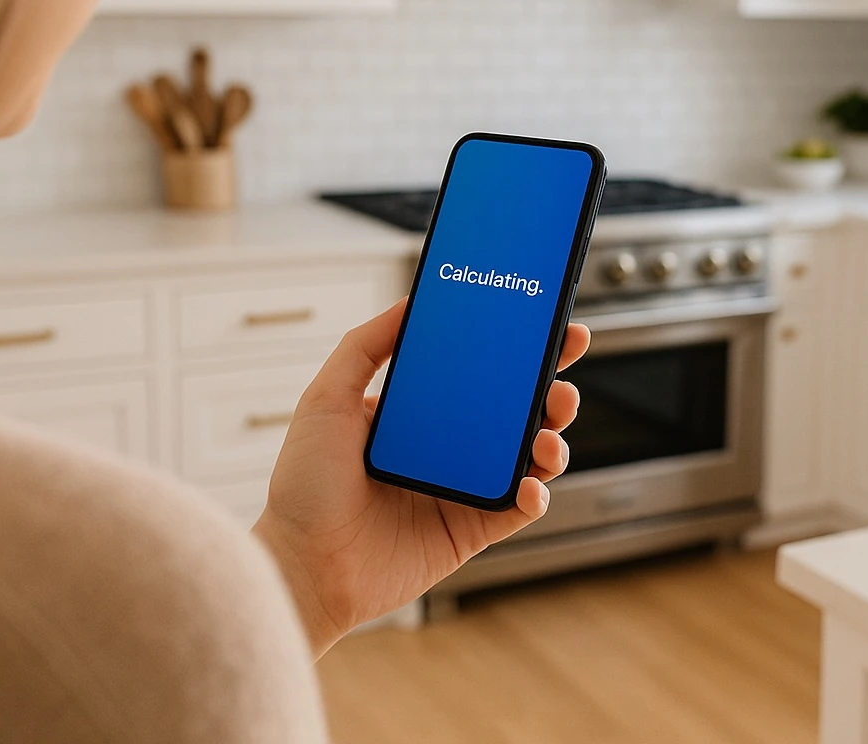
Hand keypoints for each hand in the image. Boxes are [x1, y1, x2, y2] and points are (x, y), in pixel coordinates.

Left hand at [252, 298, 588, 656]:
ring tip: (550, 428)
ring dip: (552, 436)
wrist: (302, 565)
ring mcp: (462, 488)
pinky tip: (531, 483)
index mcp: (418, 412)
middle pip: (514, 410)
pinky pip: (518, 507)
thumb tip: (410, 302)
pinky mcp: (471, 529)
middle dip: (550, 385)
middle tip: (564, 368)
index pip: (476, 371)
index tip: (542, 323)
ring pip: (528, 455)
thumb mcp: (326, 400)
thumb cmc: (304, 487)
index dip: (513, 349)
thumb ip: (363, 346)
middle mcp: (446, 448)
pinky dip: (537, 492)